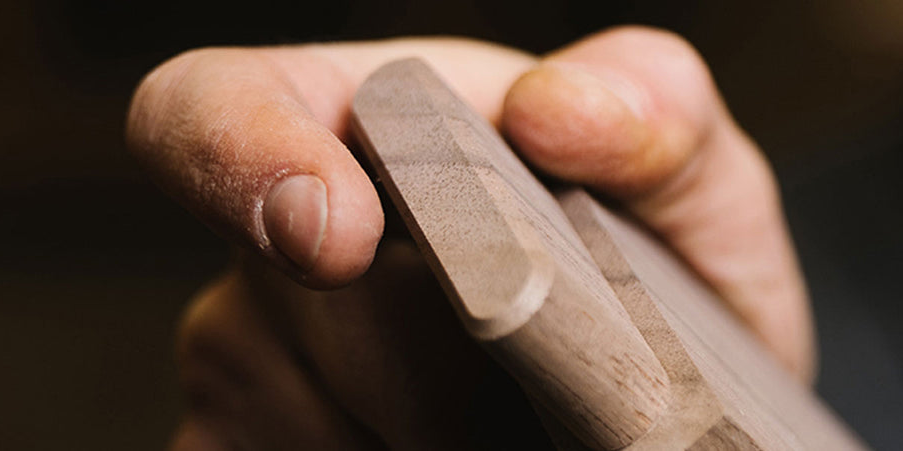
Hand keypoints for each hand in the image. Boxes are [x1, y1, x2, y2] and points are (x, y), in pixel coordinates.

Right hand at [126, 26, 813, 448]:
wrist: (651, 407)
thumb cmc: (654, 277)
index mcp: (363, 129)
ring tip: (505, 429)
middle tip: (538, 396)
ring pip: (299, 428)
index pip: (211, 107)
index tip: (336, 236)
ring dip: (421, 444)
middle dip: (428, 374)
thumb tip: (559, 106)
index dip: (240, 155)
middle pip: (292, 317)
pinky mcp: (244, 450)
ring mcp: (245, 369)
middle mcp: (273, 248)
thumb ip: (656, 111)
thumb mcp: (691, 183)